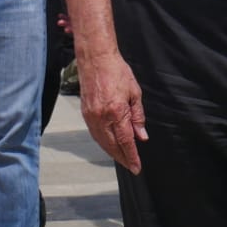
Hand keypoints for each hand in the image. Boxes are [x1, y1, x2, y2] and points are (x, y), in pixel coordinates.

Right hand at [80, 51, 147, 173]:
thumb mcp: (135, 93)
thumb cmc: (116, 71)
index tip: (136, 167)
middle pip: (112, 145)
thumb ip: (138, 116)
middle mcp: (102, 116)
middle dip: (122, 158)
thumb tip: (141, 135)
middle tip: (131, 166)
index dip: (131, 156)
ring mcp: (91, 116)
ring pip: (102, 141)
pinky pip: (94, 133)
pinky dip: (102, 142)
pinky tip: (109, 144)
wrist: (96, 58)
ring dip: (112, 152)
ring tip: (121, 158)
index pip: (125, 141)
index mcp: (117, 111)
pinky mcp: (85, 112)